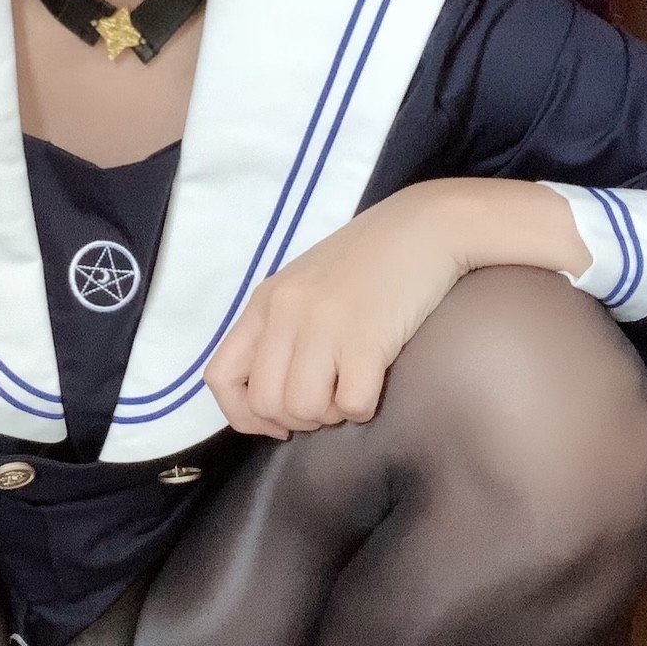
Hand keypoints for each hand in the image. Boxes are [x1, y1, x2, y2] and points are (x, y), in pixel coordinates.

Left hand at [202, 182, 465, 436]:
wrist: (426, 226)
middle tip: (327, 398)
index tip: (278, 418)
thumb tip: (274, 404)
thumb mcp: (306, 288)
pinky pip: (351, 406)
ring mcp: (324, 324)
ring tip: (351, 386)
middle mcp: (285, 313)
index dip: (244, 414)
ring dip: (331, 414)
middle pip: (265, 403)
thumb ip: (281, 332)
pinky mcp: (366, 338)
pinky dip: (364, 407)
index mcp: (264, 302)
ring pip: (304, 410)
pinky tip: (375, 381)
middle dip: (297, 419)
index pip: (220, 377)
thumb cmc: (369, 262)